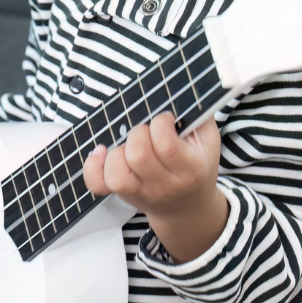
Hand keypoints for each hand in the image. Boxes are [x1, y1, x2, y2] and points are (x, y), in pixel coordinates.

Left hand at [83, 111, 229, 261]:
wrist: (188, 207)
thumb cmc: (196, 167)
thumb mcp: (208, 143)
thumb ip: (199, 117)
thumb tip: (183, 95)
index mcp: (190, 170)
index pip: (166, 144)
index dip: (160, 123)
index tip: (164, 120)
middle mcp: (164, 185)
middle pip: (138, 156)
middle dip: (138, 134)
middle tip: (146, 134)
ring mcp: (141, 193)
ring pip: (117, 174)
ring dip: (118, 153)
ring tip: (130, 148)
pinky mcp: (123, 196)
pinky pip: (99, 184)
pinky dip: (93, 167)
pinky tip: (101, 153)